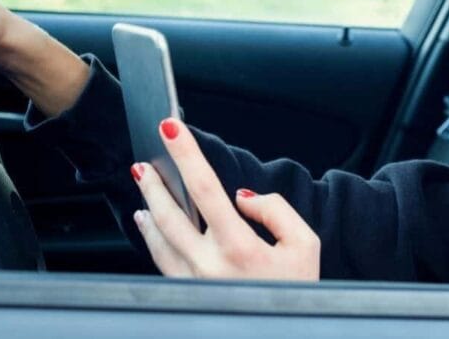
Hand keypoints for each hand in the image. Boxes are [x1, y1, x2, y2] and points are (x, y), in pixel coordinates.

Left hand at [130, 118, 319, 280]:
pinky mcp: (187, 296)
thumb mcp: (305, 245)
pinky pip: (161, 262)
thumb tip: (242, 197)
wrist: (286, 335)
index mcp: (240, 249)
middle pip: (170, 214)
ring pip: (159, 239)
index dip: (186, 154)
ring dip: (148, 208)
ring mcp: (194, 285)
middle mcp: (210, 267)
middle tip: (143, 162)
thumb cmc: (296, 293)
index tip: (170, 129)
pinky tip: (149, 225)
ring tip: (144, 186)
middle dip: (154, 183)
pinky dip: (151, 238)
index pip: (206, 188)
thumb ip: (276, 211)